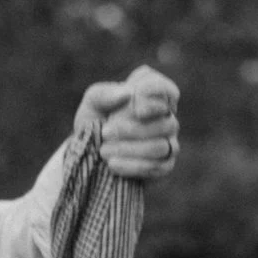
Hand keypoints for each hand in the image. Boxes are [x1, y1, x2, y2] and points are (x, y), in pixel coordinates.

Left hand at [74, 65, 180, 181]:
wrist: (88, 156)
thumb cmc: (94, 123)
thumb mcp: (92, 104)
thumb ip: (104, 94)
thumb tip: (127, 94)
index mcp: (152, 96)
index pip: (168, 90)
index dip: (157, 97)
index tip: (136, 108)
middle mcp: (166, 118)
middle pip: (166, 122)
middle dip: (133, 129)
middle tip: (105, 133)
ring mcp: (169, 142)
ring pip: (160, 147)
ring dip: (130, 149)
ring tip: (104, 151)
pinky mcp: (165, 166)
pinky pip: (158, 167)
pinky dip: (133, 166)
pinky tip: (112, 165)